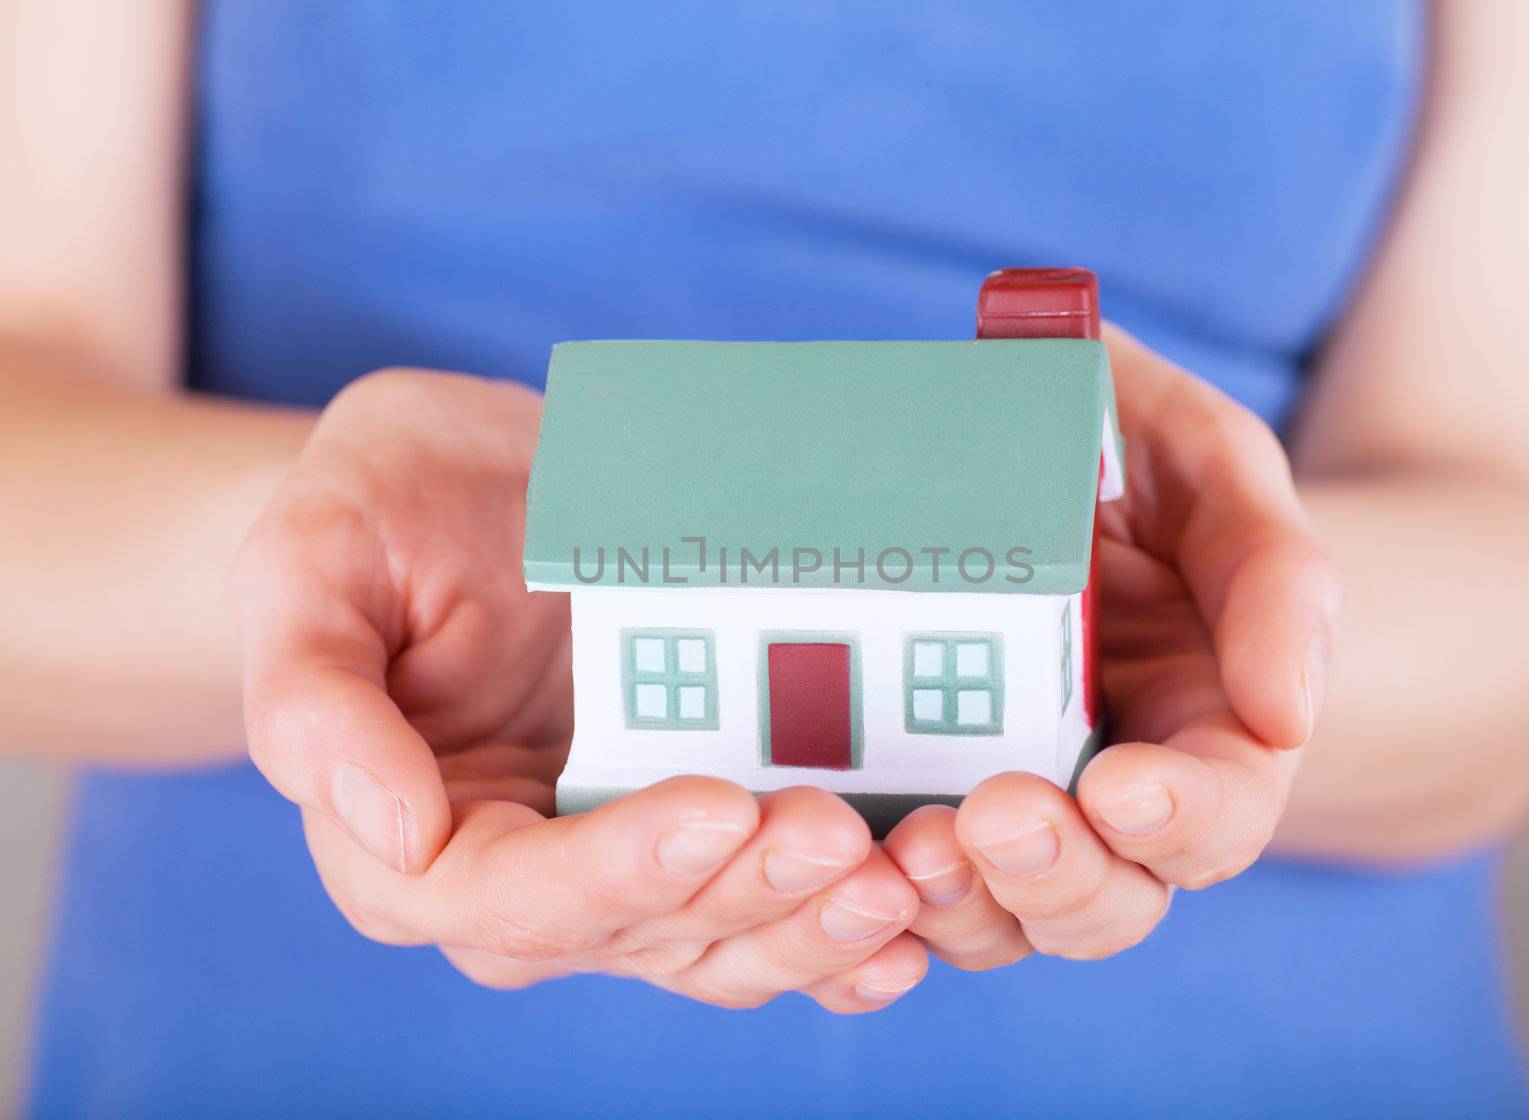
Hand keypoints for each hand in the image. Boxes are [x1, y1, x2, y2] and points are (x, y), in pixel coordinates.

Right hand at [235, 370, 925, 1011]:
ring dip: (812, 925)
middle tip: (844, 834)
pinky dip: (834, 924)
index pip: (512, 894)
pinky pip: (760, 904)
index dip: (615, 869)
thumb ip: (314, 697)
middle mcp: (514, 882)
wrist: (458, 487)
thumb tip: (393, 831)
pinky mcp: (687, 834)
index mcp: (405, 843)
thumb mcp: (308, 561)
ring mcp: (612, 865)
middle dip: (746, 892)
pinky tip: (914, 912)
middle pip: (636, 929)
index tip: (716, 806)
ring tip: (905, 876)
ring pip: (715, 940)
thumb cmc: (373, 511)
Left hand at [883, 325, 1340, 966]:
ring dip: (964, 902)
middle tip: (995, 817)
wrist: (995, 420)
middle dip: (1059, 877)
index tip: (1119, 786)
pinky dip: (884, 889)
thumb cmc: (1128, 442)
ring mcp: (1004, 792)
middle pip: (1109, 900)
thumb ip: (1272, 574)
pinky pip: (904, 878)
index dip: (1180, 820)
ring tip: (915, 846)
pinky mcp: (909, 786)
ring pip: (1002, 914)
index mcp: (1202, 722)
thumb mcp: (1211, 464)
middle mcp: (1105, 784)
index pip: (1218, 815)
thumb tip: (1287, 718)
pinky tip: (848, 851)